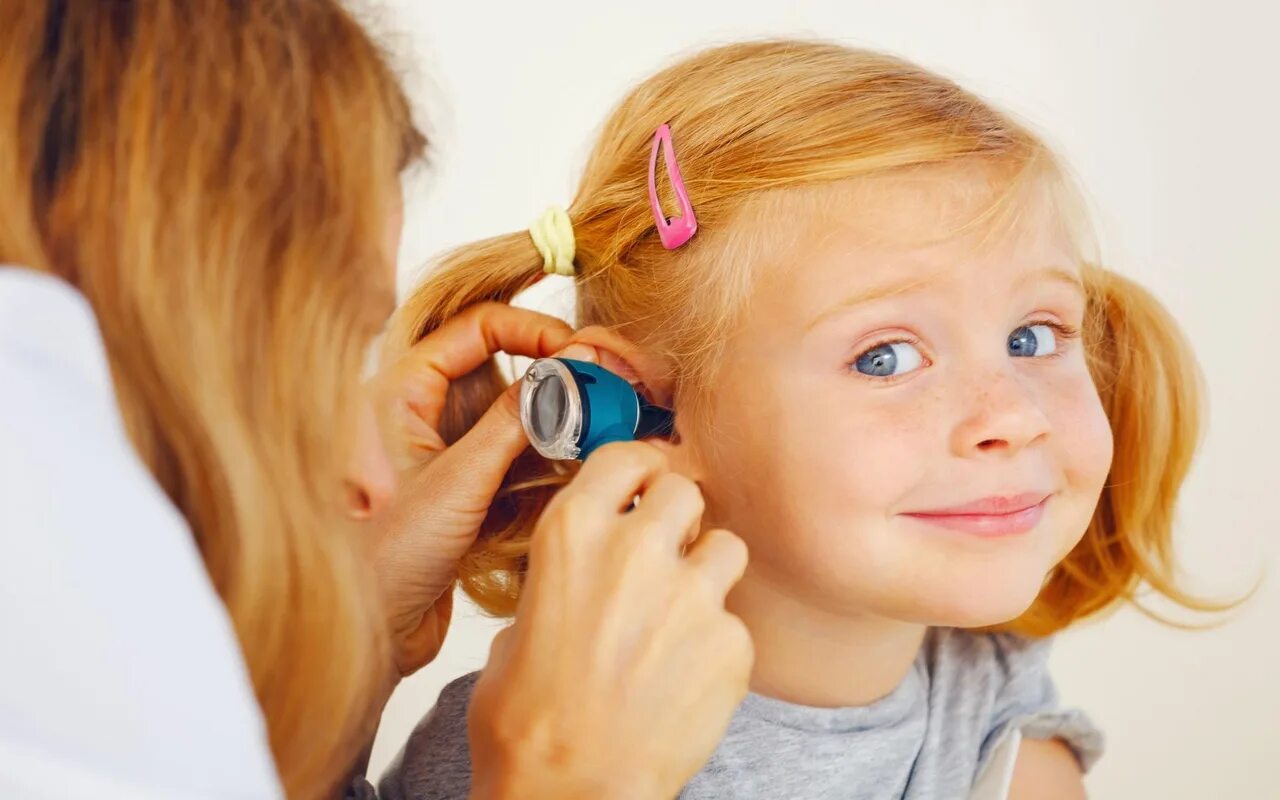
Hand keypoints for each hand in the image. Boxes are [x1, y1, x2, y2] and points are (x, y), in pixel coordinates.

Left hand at [363, 302, 589, 676]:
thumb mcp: (457, 482)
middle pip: (506, 364)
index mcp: (403, 391)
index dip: (532, 329)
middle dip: (560, 369)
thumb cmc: (387, 558)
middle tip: (610, 380)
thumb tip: (567, 371)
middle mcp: (427, 412)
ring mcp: (450, 449)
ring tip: (612, 417)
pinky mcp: (470, 487)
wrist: (371, 632)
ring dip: (565, 413)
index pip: (477, 327)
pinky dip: (557, 452)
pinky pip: (522, 453)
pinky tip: (591, 458)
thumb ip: (514, 423)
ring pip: (520, 411)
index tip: (577, 351)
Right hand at [467, 443, 753, 799]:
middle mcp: (635, 549)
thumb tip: (584, 575)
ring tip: (682, 617)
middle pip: (685, 489)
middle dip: (679, 516)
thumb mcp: (518, 623)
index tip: (645, 484)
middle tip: (667, 551)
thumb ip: (564, 579)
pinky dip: (718, 644)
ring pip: (727, 546)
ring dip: (709, 572)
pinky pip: (736, 621)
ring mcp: (690, 594)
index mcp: (572, 532)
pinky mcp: (729, 643)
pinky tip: (685, 676)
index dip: (642, 469)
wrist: (568, 791)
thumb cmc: (527, 720)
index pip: (628, 455)